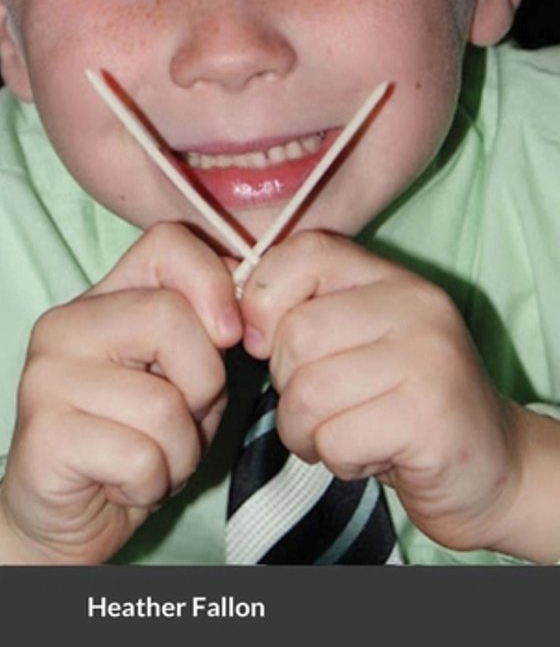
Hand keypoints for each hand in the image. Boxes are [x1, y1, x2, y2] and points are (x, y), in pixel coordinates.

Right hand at [0, 223, 241, 564]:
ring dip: (180, 451)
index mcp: (103, 298)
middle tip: (181, 420)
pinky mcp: (43, 434)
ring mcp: (46, 376)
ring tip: (150, 460)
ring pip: (164, 403)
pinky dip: (151, 483)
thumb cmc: (133, 442)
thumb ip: (205, 335)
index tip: (230, 335)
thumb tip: (239, 302)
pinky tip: (123, 484)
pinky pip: (140, 456)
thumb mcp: (182, 378)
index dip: (213, 282)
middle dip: (203, 384)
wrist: (63, 519)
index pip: (165, 243)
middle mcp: (65, 324)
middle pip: (169, 317)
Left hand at [239, 229, 557, 559]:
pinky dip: (336, 461)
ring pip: (307, 392)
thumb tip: (232, 313)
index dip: (264, 299)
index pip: (304, 251)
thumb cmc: (400, 404)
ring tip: (339, 434)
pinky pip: (336, 439)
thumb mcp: (356, 341)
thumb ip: (304, 312)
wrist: (490, 470)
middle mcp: (415, 305)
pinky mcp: (430, 417)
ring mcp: (428, 358)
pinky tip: (369, 457)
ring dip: (306, 432)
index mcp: (391, 277)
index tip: (264, 343)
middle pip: (294, 334)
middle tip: (320, 406)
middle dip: (286, 385)